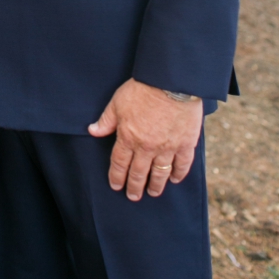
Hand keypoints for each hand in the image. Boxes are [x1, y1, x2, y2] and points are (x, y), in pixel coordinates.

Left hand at [88, 78, 202, 199]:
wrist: (172, 82)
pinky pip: (182, 164)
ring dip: (155, 186)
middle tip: (133, 196)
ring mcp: (167, 147)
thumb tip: (92, 131)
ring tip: (153, 193)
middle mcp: (147, 148)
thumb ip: (106, 120)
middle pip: (138, 173)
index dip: (117, 177)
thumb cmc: (143, 88)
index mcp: (128, 138)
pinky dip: (179, 174)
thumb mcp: (118, 102)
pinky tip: (176, 179)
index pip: (119, 164)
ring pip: (160, 173)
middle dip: (134, 187)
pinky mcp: (186, 143)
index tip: (116, 186)